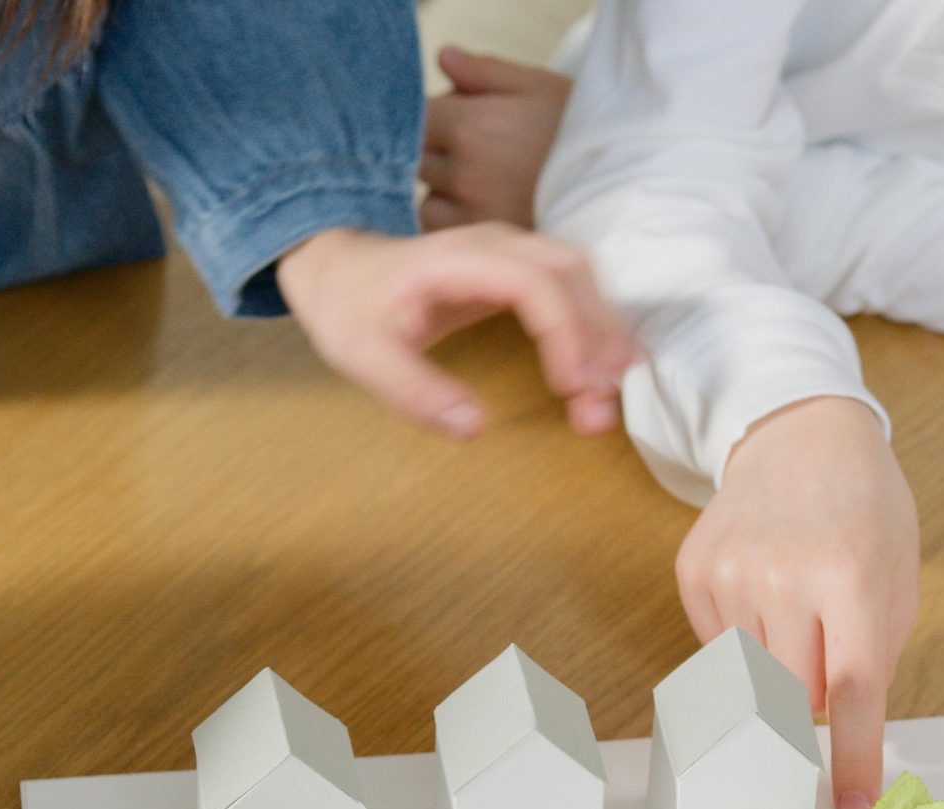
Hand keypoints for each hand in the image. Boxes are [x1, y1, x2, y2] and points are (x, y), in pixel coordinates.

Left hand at [277, 223, 635, 438]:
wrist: (338, 271)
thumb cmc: (351, 310)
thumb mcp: (364, 357)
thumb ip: (414, 392)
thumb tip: (473, 427)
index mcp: (458, 259)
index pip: (534, 283)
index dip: (564, 333)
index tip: (572, 388)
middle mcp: (496, 245)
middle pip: (571, 276)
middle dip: (596, 339)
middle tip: (600, 405)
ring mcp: (512, 252)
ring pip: (580, 281)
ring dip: (602, 337)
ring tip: (605, 400)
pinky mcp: (519, 270)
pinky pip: (571, 290)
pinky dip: (592, 330)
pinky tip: (602, 372)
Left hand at [420, 46, 573, 230]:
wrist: (625, 189)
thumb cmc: (584, 135)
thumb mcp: (539, 87)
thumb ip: (485, 73)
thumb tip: (444, 59)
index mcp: (471, 126)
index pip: (418, 117)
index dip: (438, 117)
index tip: (462, 120)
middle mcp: (463, 173)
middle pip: (420, 159)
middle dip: (441, 153)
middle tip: (484, 154)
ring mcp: (471, 214)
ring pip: (428, 202)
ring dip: (446, 195)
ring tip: (489, 189)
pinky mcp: (484, 248)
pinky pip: (451, 237)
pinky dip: (462, 226)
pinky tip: (493, 215)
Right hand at [679, 398, 919, 808]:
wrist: (799, 434)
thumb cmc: (864, 509)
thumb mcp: (898, 573)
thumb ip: (878, 654)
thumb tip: (844, 733)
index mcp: (849, 576)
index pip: (849, 691)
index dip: (851, 755)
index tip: (849, 803)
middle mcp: (783, 576)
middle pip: (795, 695)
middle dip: (814, 692)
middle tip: (827, 643)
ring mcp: (729, 574)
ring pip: (753, 680)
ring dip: (780, 665)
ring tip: (796, 603)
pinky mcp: (693, 573)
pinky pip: (719, 651)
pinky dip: (747, 640)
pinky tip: (764, 591)